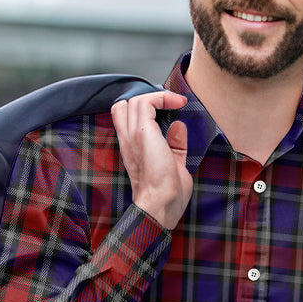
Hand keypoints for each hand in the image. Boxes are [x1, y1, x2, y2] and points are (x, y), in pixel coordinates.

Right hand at [111, 89, 190, 229]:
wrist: (161, 204)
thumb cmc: (167, 194)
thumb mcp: (174, 163)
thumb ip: (174, 144)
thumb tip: (178, 126)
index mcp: (131, 149)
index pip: (124, 117)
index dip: (143, 109)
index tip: (168, 110)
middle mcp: (127, 140)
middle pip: (124, 105)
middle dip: (147, 100)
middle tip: (169, 105)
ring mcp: (132, 135)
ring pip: (135, 100)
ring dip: (158, 97)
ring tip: (176, 102)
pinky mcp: (142, 132)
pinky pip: (146, 103)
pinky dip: (162, 98)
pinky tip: (177, 103)